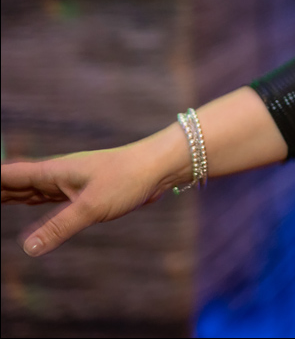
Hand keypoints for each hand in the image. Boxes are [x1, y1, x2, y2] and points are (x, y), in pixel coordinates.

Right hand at [1, 128, 190, 256]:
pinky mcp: (81, 190)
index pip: (8, 177)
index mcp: (52, 172)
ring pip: (28, 190)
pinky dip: (29, 200)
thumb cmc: (127, 179)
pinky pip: (46, 196)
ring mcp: (68, 182)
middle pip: (14, 183)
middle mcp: (56, 175)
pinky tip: (23, 200)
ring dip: (7, 194)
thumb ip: (60, 227)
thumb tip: (28, 248)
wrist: (159, 167)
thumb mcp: (92, 207)